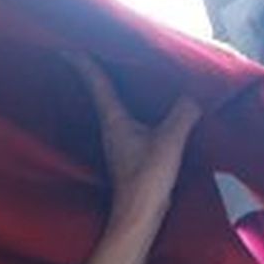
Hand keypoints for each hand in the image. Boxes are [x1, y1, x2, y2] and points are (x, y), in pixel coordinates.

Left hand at [66, 53, 200, 220]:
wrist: (139, 216)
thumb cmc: (145, 182)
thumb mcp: (169, 141)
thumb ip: (183, 113)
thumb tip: (195, 93)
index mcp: (115, 121)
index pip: (97, 84)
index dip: (83, 64)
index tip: (68, 47)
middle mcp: (113, 128)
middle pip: (104, 90)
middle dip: (100, 68)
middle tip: (94, 47)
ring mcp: (121, 140)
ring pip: (118, 104)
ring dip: (118, 86)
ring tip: (120, 67)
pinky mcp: (133, 150)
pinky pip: (133, 117)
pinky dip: (136, 104)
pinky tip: (147, 103)